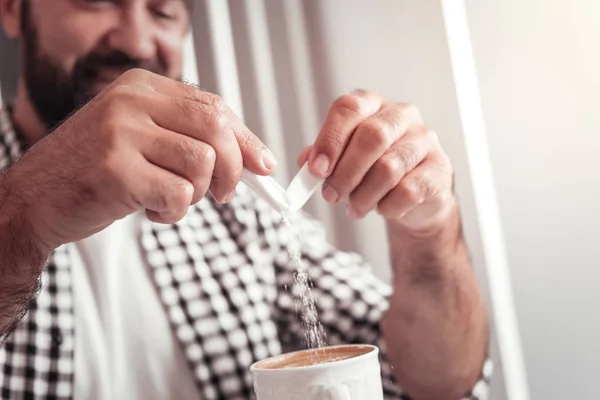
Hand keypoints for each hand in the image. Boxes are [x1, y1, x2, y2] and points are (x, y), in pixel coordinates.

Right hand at [2, 69, 274, 249]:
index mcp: (142, 86)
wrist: (33, 198)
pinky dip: (175, 212)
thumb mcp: (141, 138)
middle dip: (233, 168)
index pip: (214, 107)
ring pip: (202, 163)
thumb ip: (191, 139)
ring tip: (169, 199)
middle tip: (223, 194)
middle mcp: (132, 101)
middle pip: (217, 129)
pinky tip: (151, 210)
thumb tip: (256, 160)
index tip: (263, 166)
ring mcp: (121, 133)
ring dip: (197, 194)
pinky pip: (179, 194)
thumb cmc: (93, 170)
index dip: (246, 140)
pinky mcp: (116, 169)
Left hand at [298, 90, 454, 232]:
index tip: (316, 169)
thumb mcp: (345, 159)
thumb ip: (323, 157)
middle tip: (330, 195)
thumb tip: (304, 162)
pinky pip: (408, 190)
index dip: (329, 139)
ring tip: (354, 208)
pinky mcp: (440, 168)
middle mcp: (401, 115)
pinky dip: (387, 206)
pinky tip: (381, 209)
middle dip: (344, 173)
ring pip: (388, 167)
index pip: (349, 108)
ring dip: (363, 195)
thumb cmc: (375, 170)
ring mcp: (424, 140)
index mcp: (373, 105)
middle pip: (371, 136)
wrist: (416, 196)